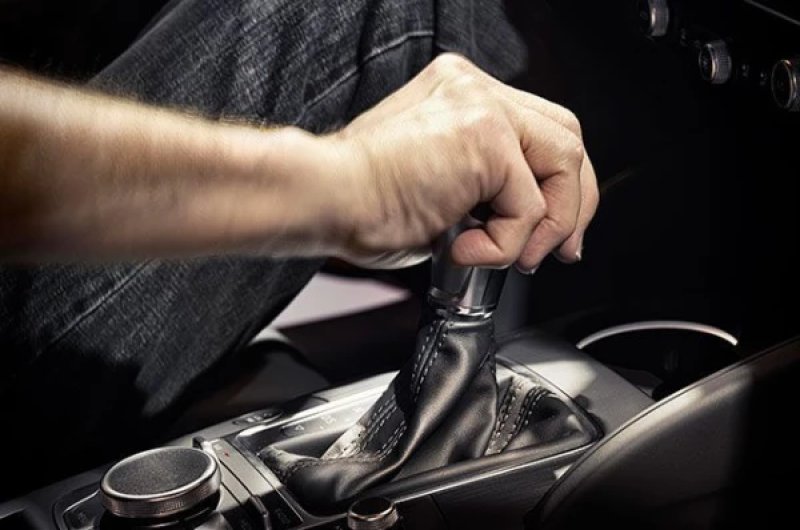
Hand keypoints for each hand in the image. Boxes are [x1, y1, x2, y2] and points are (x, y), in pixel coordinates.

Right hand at [328, 53, 597, 270]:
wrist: (325, 199)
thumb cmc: (361, 203)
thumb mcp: (439, 187)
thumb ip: (483, 189)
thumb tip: (524, 224)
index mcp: (461, 95)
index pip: (540, 129)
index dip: (560, 185)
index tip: (555, 230)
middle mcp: (475, 90)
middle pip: (565, 136)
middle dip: (572, 203)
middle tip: (561, 250)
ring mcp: (482, 107)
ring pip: (563, 165)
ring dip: (545, 227)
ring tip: (510, 257)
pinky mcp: (484, 138)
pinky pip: (528, 205)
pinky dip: (505, 244)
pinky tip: (464, 249)